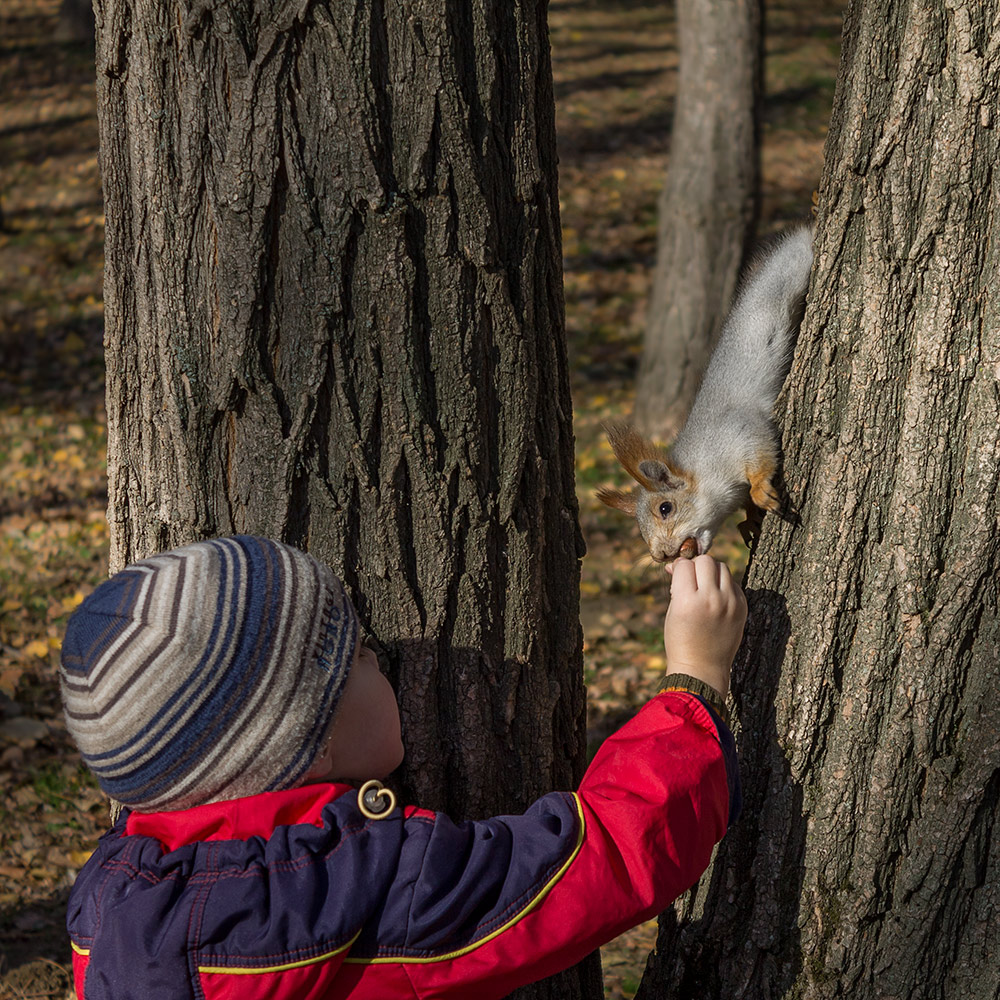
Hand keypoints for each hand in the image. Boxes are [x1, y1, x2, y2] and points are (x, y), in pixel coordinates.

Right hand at [663, 555, 746, 698]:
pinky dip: (724, 584)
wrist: (702, 668)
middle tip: (691, 578)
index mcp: (688, 601)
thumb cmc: (681, 641)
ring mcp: (730, 603)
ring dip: (711, 572)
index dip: (678, 567)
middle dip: (696, 565)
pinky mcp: (742, 608)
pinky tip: (716, 597)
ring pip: (723, 567)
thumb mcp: (673, 612)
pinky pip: (733, 583)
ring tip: (704, 586)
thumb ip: (678, 586)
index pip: (685, 565)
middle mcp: (711, 599)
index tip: (676, 574)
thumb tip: (680, 564)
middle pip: (706, 561)